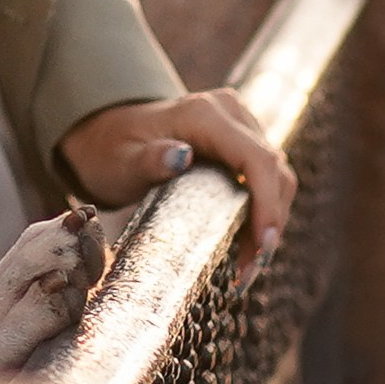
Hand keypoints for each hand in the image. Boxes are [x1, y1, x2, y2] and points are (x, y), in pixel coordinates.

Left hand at [56, 90, 296, 255]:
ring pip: (276, 176)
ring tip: (246, 265)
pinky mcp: (240, 141)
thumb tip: (181, 156)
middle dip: (270, 222)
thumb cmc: (112, 151)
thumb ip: (150, 160)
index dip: (268, 204)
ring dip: (269, 221)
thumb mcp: (123, 161)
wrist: (108, 136)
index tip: (262, 248)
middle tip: (249, 271)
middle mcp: (229, 112)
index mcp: (204, 114)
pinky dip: (262, 212)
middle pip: (273, 170)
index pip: (256, 159)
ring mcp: (238, 124)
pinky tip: (245, 244)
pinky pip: (264, 178)